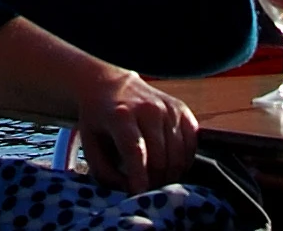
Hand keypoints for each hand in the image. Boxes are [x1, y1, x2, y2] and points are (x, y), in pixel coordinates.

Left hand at [66, 70, 197, 190]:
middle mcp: (148, 108)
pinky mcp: (182, 110)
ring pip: (178, 154)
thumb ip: (106, 173)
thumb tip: (129, 190)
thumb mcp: (90, 145)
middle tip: (146, 190)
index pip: (135, 151)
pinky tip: (171, 165)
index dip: (139, 177)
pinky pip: (192, 144)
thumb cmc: (100, 121)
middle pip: (160, 157)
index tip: (138, 194)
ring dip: (170, 175)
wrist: (111, 86)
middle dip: (155, 181)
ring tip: (157, 179)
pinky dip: (184, 161)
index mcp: (120, 115)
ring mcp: (168, 108)